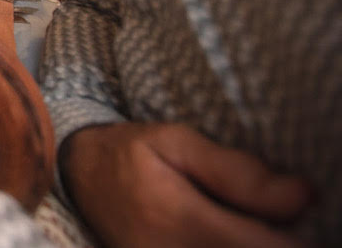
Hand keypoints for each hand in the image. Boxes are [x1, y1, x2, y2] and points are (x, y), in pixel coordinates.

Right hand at [64, 123, 311, 247]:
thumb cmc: (128, 152)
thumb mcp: (176, 141)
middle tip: (273, 220)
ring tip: (246, 224)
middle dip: (274, 239)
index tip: (301, 217)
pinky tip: (228, 234)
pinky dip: (230, 246)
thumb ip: (238, 172)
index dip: (297, 238)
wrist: (74, 177)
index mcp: (180, 220)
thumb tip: (304, 197)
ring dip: (252, 243)